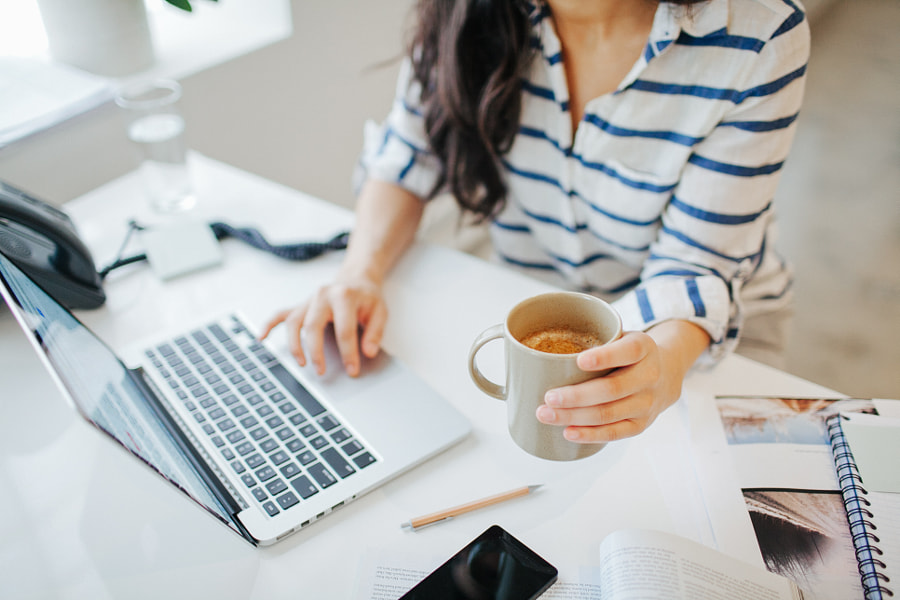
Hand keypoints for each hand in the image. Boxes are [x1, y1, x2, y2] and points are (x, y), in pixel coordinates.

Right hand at [260, 276, 387, 376]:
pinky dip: (269, 325)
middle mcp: (322, 295)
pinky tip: (261, 338)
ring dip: (294, 345)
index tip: (352, 370)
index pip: (344, 329)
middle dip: (316, 351)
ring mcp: (308, 300)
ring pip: (293, 322)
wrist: (355, 279)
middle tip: (322, 371)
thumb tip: (368, 353)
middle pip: (312, 326)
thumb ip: (375, 333)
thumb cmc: (367, 297)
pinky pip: (281, 314)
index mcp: (343, 296)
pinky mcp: (301, 305)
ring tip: (302, 363)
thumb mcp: (380, 311)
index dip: (348, 353)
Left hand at [534, 321, 708, 442]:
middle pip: (612, 389)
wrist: (665, 375)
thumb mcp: (621, 337)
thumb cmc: (629, 355)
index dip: (605, 357)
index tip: (579, 360)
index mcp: (643, 348)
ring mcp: (646, 403)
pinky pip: (614, 433)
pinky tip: (568, 432)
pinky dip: (590, 434)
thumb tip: (543, 350)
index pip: (627, 351)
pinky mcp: (640, 424)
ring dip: (574, 416)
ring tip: (546, 414)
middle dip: (576, 396)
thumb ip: (594, 340)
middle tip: (548, 397)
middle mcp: (649, 376)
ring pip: (608, 413)